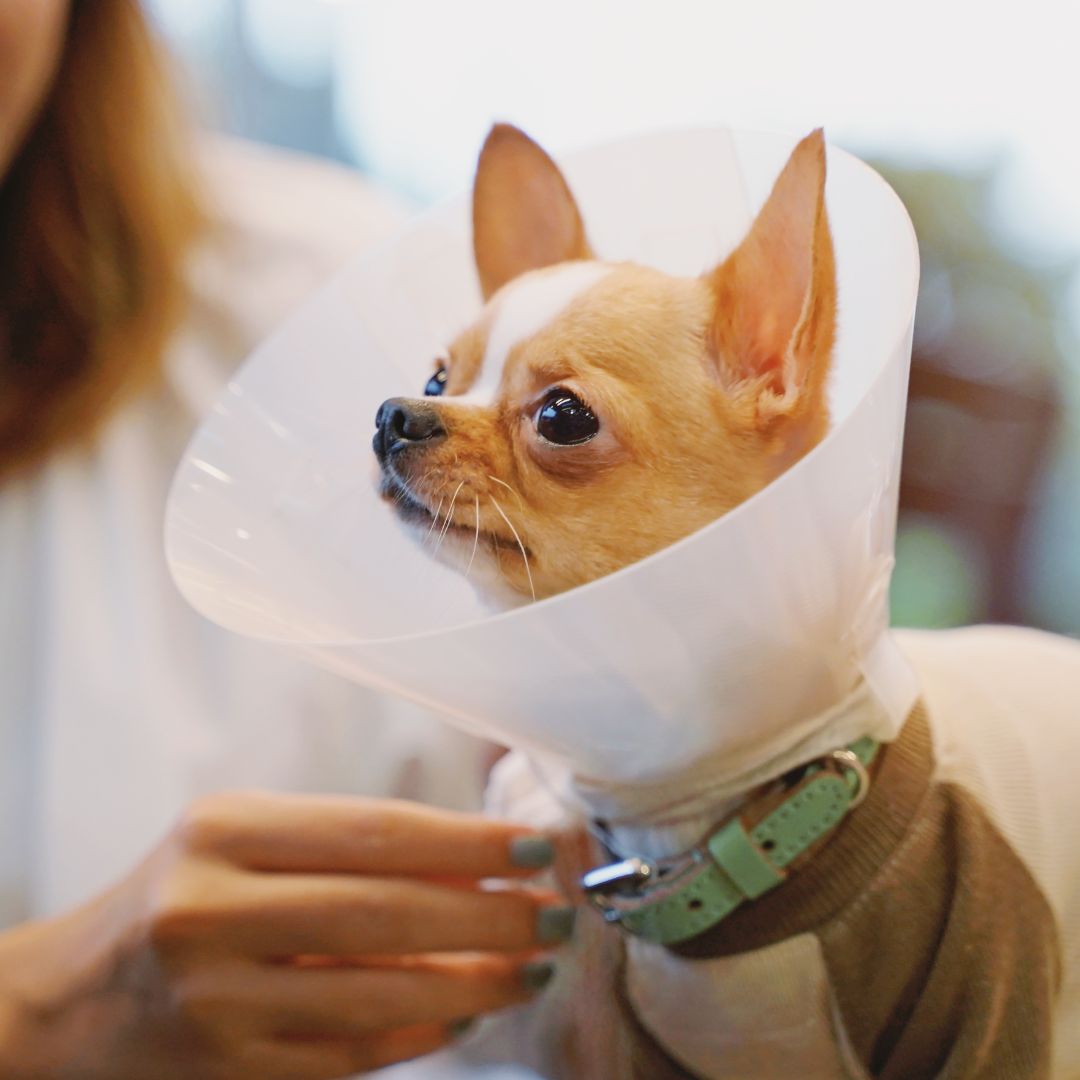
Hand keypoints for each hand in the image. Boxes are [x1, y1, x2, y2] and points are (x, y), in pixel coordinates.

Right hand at [0, 792, 570, 1078]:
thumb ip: (350, 844)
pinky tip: (470, 1012)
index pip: (376, 830)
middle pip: (388, 911)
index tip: (536, 847)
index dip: (469, 841)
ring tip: (532, 966)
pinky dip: (424, 1033)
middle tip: (555, 913)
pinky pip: (352, 1053)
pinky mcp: (230, 1069)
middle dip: (490, 914)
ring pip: (380, 994)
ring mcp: (218, 1000)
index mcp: (224, 830)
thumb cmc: (183, 890)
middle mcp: (213, 910)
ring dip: (474, 981)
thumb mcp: (248, 839)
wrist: (74, 998)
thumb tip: (480, 854)